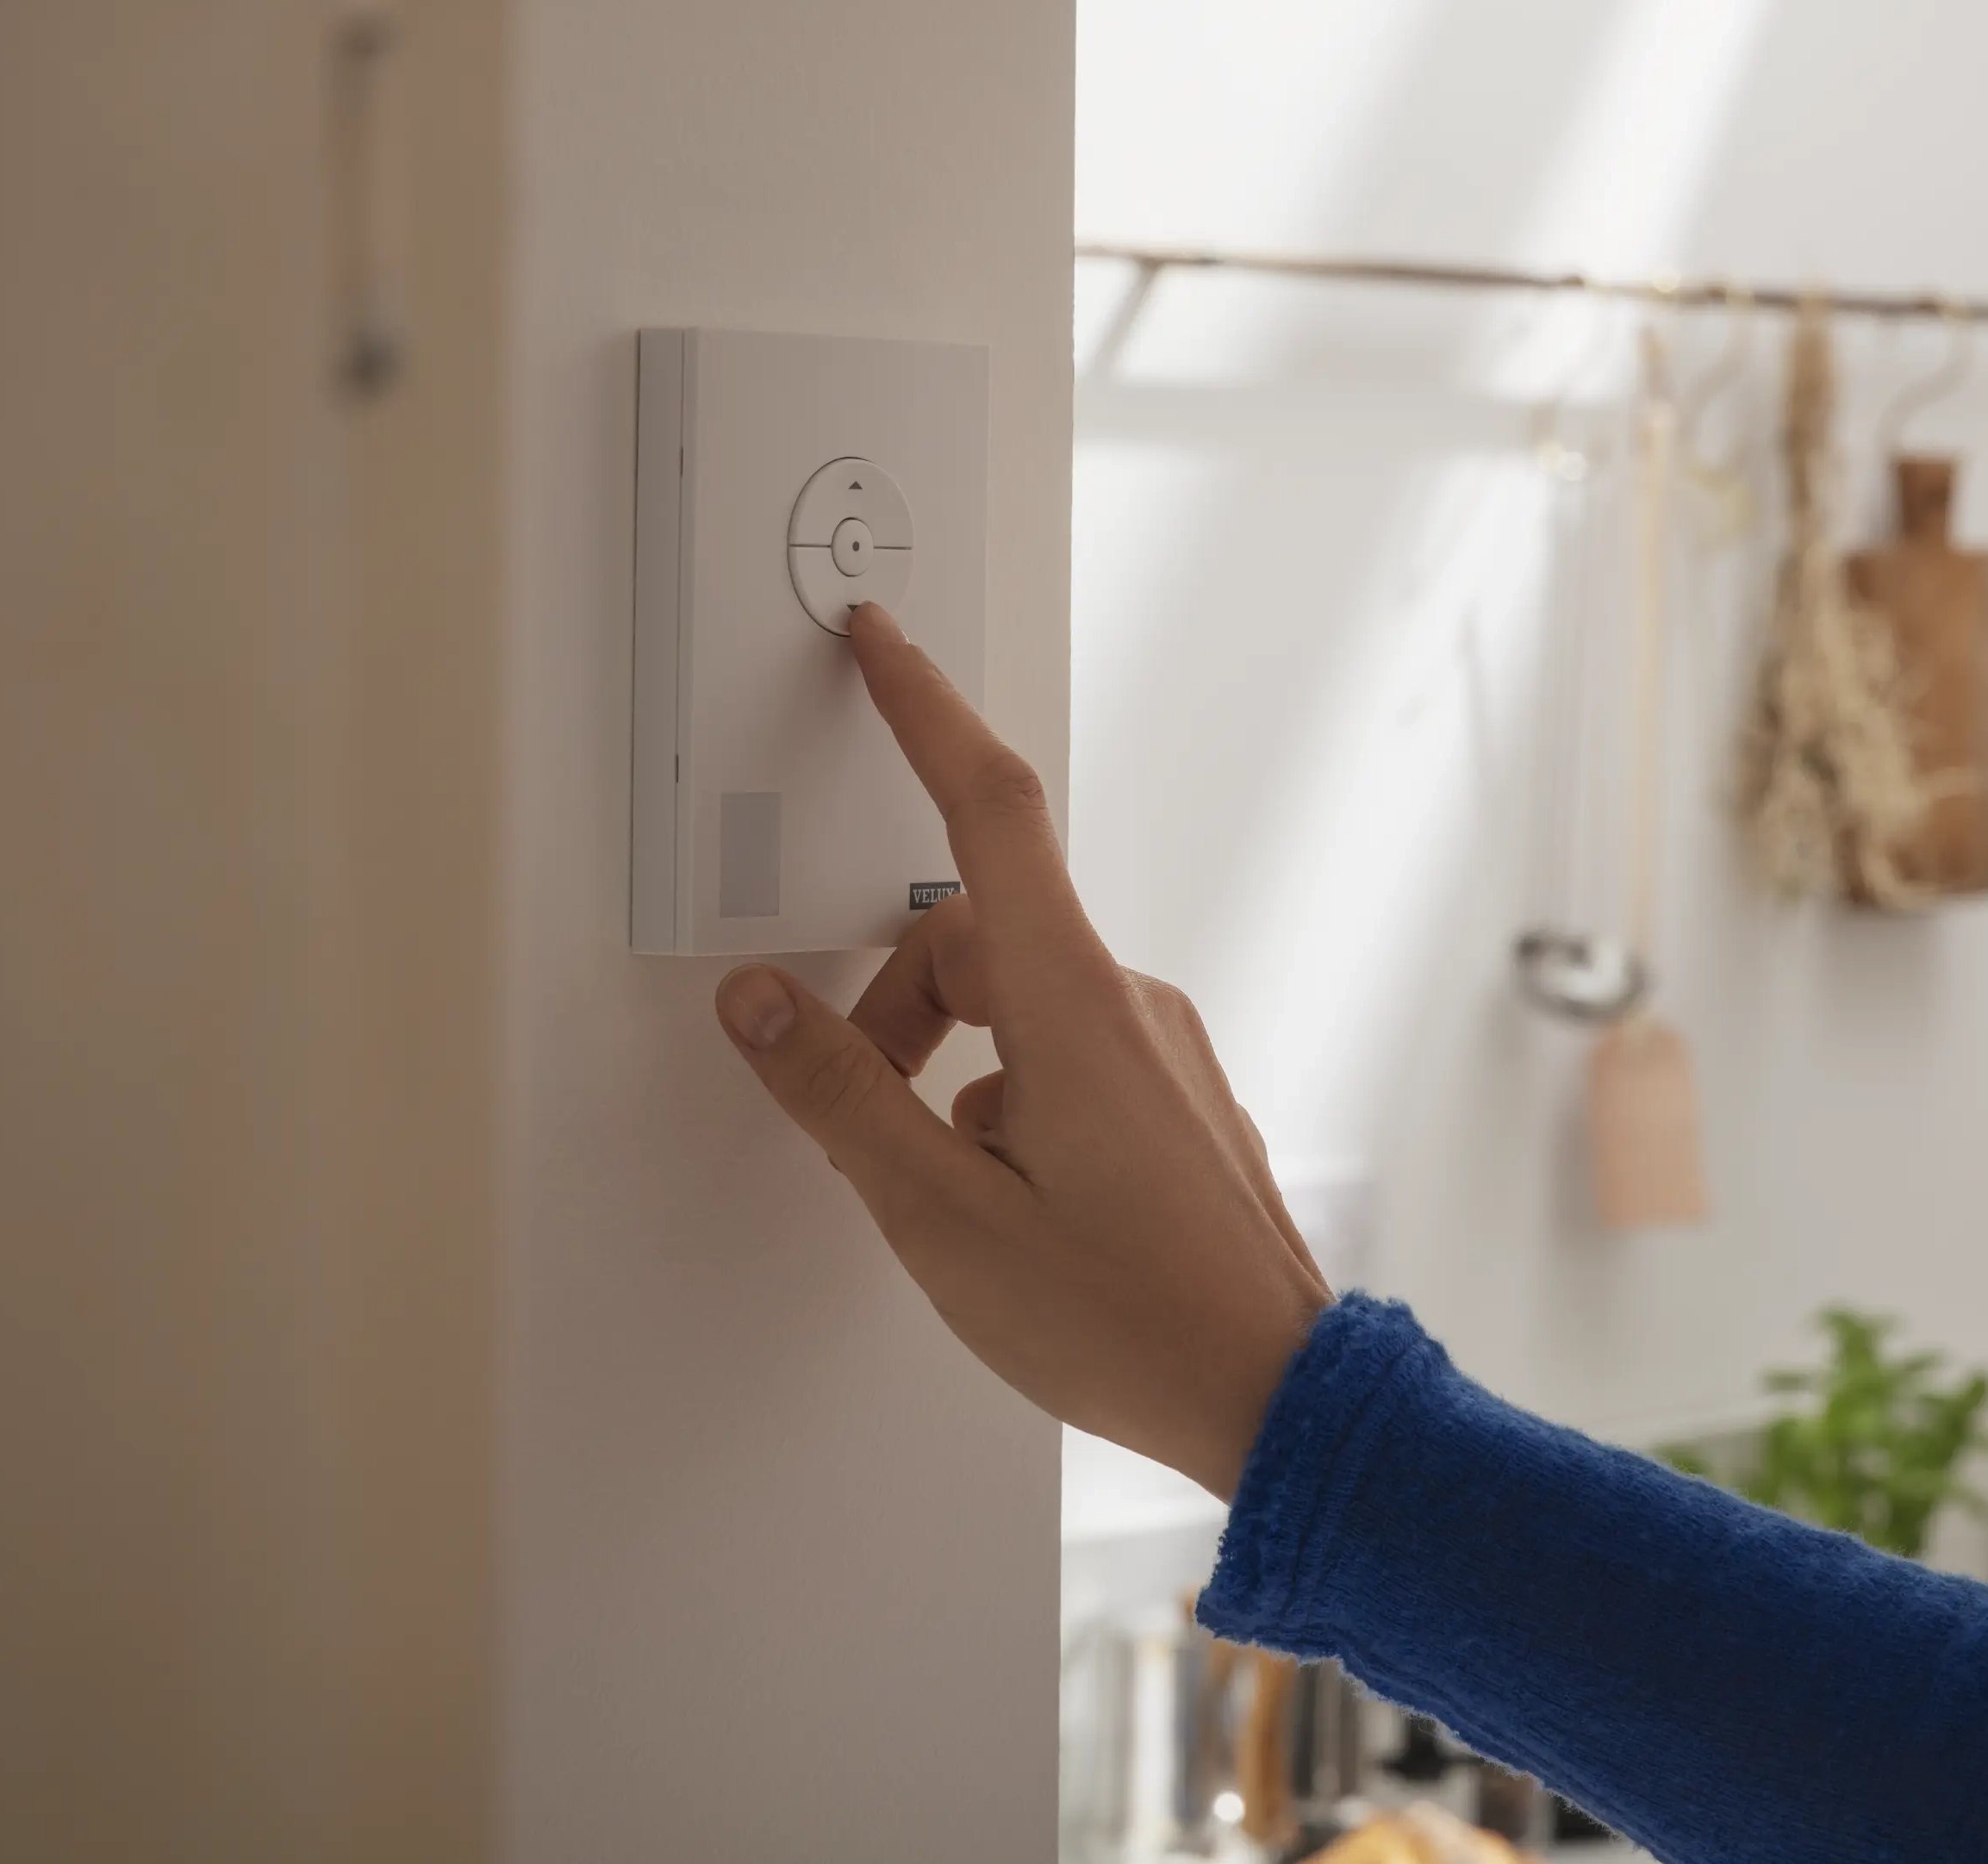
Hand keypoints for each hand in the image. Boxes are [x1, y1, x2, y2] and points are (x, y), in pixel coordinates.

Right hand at [713, 603, 1329, 1502]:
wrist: (1284, 1402)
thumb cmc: (1125, 1319)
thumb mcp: (942, 1218)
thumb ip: (842, 1096)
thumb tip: (759, 1003)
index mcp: (1072, 1002)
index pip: (987, 809)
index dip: (924, 709)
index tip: (879, 641)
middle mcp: (1131, 1001)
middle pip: (976, 937)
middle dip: (898, 1008)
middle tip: (873, 1127)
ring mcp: (1166, 1049)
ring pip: (1019, 1004)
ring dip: (953, 1065)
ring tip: (953, 1195)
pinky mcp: (1182, 1096)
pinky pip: (1069, 1050)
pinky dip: (1008, 1095)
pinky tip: (1015, 1205)